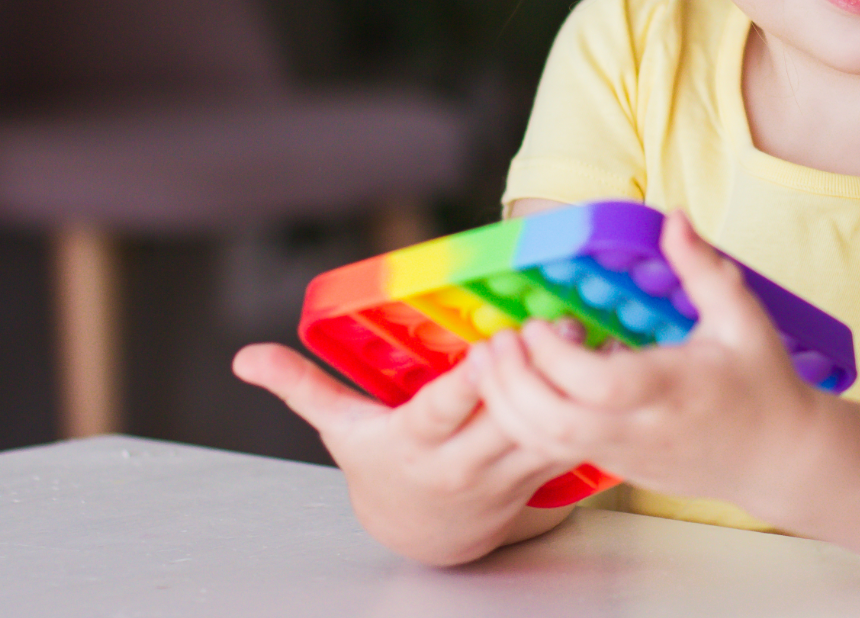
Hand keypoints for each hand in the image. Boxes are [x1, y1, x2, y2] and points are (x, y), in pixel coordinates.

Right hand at [232, 342, 572, 564]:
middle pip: (504, 416)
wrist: (425, 535)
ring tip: (592, 337)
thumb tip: (245, 357)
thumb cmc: (382, 466)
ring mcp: (507, 471)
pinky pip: (571, 439)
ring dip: (570, 387)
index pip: (442, 413)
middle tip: (555, 325)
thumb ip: (301, 387)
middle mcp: (464, 460)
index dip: (466, 386)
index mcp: (416, 442)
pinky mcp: (539, 472)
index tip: (485, 350)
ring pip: (546, 430)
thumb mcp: (340, 428)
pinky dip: (591, 406)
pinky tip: (613, 366)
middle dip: (531, 373)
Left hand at [465, 211, 820, 506]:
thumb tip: (673, 217)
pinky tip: (516, 387)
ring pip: (548, 447)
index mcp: (674, 387)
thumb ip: (702, 268)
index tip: (537, 324)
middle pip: (557, 424)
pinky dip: (526, 423)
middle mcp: (644, 428)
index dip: (554, 358)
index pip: (597, 383)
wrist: (780, 458)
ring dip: (508, 407)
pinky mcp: (619, 468)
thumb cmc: (763, 382)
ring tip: (492, 362)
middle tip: (498, 341)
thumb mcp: (742, 317)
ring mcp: (628, 455)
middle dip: (512, 385)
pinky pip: (558, 454)